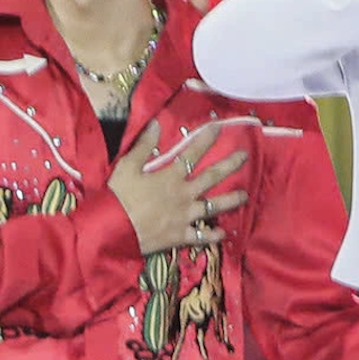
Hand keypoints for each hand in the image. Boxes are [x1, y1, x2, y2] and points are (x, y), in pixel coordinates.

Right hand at [107, 117, 249, 254]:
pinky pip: (202, 236)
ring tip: (244, 196)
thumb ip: (143, 146)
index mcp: (170, 176)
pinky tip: (222, 233)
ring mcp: (185, 216)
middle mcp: (184, 194)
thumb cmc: (117, 197)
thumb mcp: (126, 166)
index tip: (219, 127)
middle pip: (212, 177)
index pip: (193, 152)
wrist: (113, 230)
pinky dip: (213, 235)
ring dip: (231, 200)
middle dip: (230, 165)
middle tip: (245, 156)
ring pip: (214, 206)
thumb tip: (156, 123)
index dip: (206, 138)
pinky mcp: (180, 236)